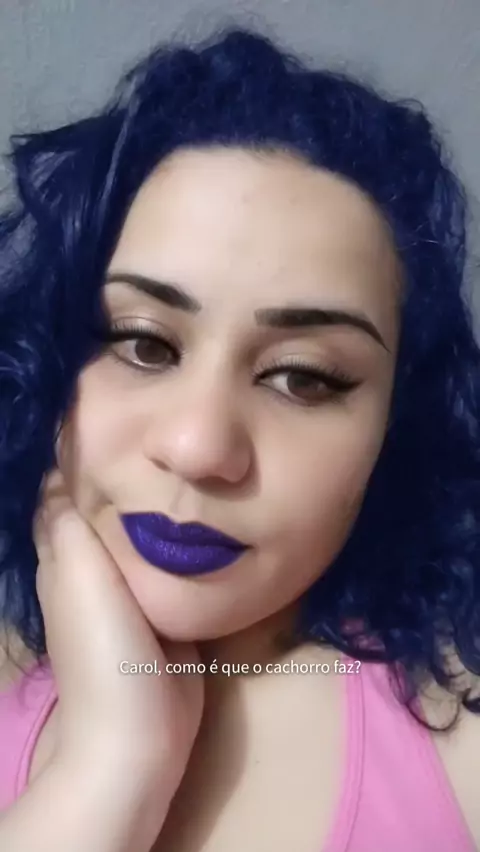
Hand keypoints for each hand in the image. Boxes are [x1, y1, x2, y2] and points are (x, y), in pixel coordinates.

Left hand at [32, 467, 203, 792]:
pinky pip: (169, 568)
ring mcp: (128, 594)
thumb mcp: (81, 575)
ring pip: (140, 539)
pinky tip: (205, 521)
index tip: (115, 428)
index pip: (62, 499)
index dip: (80, 464)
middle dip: (124, 481)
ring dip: (155, 510)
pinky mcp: (163, 613)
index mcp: (62, 560)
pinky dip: (179, 544)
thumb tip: (63, 476)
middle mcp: (90, 573)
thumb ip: (72, 524)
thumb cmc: (105, 646)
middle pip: (104, 514)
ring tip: (188, 471)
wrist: (140, 730)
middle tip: (163, 443)